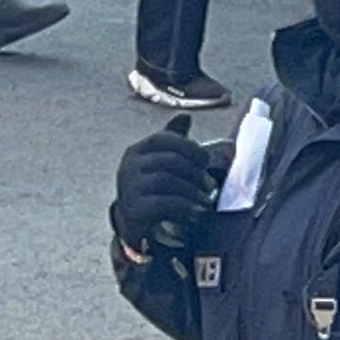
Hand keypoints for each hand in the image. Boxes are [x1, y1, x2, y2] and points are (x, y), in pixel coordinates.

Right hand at [111, 117, 225, 253]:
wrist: (134, 222)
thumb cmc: (152, 188)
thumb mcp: (160, 162)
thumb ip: (172, 140)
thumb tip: (185, 116)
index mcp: (137, 151)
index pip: (163, 139)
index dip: (188, 146)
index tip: (206, 159)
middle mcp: (129, 166)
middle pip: (169, 160)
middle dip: (194, 172)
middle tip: (210, 184)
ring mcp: (129, 188)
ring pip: (167, 180)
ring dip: (192, 190)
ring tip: (205, 200)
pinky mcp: (134, 209)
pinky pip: (164, 203)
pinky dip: (185, 207)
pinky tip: (196, 211)